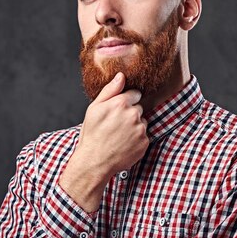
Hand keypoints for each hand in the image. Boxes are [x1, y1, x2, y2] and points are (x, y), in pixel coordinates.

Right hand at [59, 72, 148, 211]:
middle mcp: (133, 114)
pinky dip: (136, 140)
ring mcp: (140, 129)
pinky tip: (124, 144)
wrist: (94, 161)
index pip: (135, 94)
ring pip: (142, 122)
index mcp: (121, 103)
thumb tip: (121, 76)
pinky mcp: (145, 142)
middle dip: (130, 114)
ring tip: (119, 136)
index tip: (117, 110)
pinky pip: (144, 136)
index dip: (126, 101)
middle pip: (138, 108)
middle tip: (115, 125)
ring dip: (134, 127)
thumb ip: (110, 90)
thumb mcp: (94, 109)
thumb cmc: (92, 134)